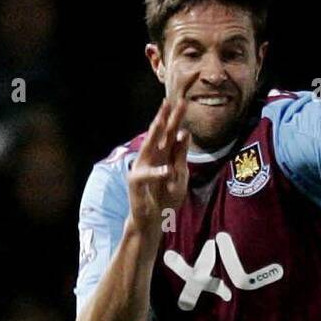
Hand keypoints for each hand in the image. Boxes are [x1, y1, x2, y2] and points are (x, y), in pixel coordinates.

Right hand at [127, 75, 197, 234]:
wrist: (152, 219)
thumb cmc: (165, 197)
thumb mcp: (179, 175)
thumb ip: (181, 156)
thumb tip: (185, 133)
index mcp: (163, 155)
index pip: (171, 133)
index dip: (176, 118)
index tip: (184, 102)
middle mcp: (151, 157)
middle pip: (159, 135)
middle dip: (165, 118)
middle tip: (170, 101)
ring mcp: (142, 167)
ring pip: (148, 148)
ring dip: (155, 135)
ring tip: (161, 122)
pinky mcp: (136, 183)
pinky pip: (147, 176)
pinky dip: (157, 173)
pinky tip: (166, 169)